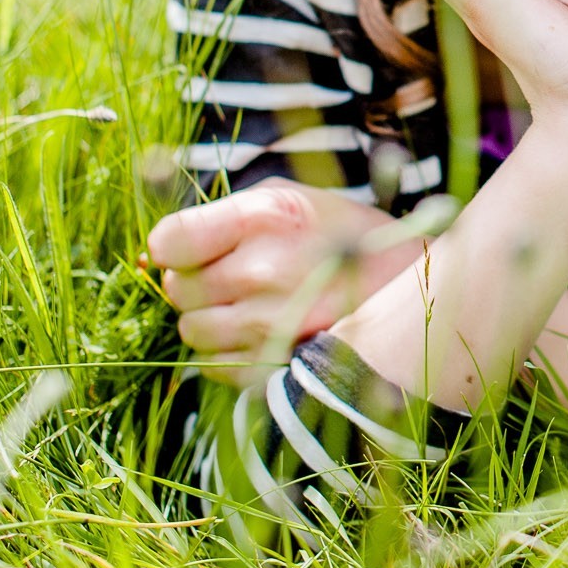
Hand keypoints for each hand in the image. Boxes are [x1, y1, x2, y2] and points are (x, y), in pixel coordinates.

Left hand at [145, 178, 425, 385]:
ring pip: (191, 332)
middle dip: (199, 283)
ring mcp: (268, 324)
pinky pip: (214, 367)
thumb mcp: (291, 199)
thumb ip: (223, 216)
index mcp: (263, 217)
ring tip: (254, 305)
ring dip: (213, 321)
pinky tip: (266, 333)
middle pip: (178, 289)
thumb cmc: (344, 237)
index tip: (187, 249)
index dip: (171, 247)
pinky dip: (230, 354)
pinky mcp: (274, 367)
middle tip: (238, 276)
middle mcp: (261, 270)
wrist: (410, 291)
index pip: (171, 240)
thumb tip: (157, 249)